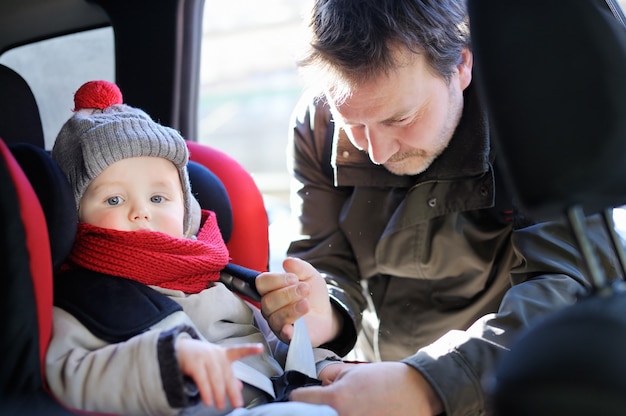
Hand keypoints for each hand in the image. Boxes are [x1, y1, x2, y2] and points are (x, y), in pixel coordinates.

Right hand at [176, 338, 263, 409]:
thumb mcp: (214, 365)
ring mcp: (205, 357)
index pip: (238, 351)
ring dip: (218, 393)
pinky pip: (202, 380)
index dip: (250, 349)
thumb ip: (226, 375)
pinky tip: (208, 401)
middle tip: (237, 404)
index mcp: (223, 354)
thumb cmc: (198, 359)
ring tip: (220, 406)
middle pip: (227, 374)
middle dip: (232, 390)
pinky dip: (206, 392)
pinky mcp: (194, 363)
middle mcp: (215, 354)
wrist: (175, 350)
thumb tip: (239, 386)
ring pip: (215, 378)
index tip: (261, 348)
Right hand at [256, 257, 339, 345]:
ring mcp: (277, 323)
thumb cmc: (312, 294)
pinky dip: (286, 331)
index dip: (276, 279)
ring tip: (306, 303)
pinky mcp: (288, 337)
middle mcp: (270, 307)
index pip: (261, 283)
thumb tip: (287, 262)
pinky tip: (293, 326)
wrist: (326, 314)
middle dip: (287, 293)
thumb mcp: (310, 276)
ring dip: (292, 308)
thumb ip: (300, 267)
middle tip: (305, 289)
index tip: (294, 278)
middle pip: (268, 301)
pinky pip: (282, 335)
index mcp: (271, 290)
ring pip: (275, 317)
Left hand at [290, 362, 443, 415]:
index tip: (303, 395)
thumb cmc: (386, 380)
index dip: (299, 395)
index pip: (298, 399)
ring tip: (343, 408)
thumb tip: (318, 384)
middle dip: (313, 410)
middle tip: (321, 405)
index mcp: (336, 398)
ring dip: (329, 414)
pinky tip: (357, 412)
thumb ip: (330, 377)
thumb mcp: (353, 370)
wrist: (417, 393)